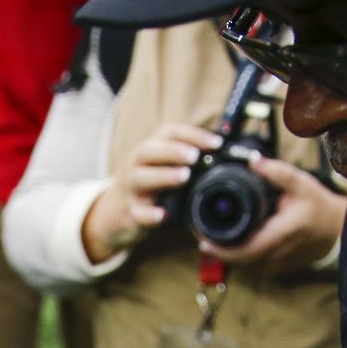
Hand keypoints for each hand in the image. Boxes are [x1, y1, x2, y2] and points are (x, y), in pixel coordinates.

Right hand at [80, 122, 218, 264]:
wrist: (117, 211)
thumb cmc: (153, 185)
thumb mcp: (165, 166)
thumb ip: (190, 160)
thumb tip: (229, 156)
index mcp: (151, 149)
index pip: (169, 132)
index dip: (193, 134)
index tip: (217, 143)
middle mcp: (138, 164)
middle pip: (149, 151)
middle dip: (173, 151)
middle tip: (194, 156)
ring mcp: (132, 188)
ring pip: (142, 178)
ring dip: (163, 176)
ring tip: (184, 177)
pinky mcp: (131, 212)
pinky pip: (138, 213)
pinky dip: (150, 214)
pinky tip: (163, 215)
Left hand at [202, 155, 346, 273]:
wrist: (334, 229)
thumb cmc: (317, 206)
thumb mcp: (300, 184)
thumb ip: (276, 172)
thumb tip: (252, 161)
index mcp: (279, 236)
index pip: (241, 250)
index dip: (217, 246)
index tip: (199, 233)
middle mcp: (274, 255)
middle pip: (234, 258)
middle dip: (214, 245)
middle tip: (197, 227)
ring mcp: (273, 265)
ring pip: (239, 263)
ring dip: (223, 250)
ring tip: (208, 231)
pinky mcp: (272, 268)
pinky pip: (248, 264)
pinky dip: (235, 252)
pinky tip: (226, 239)